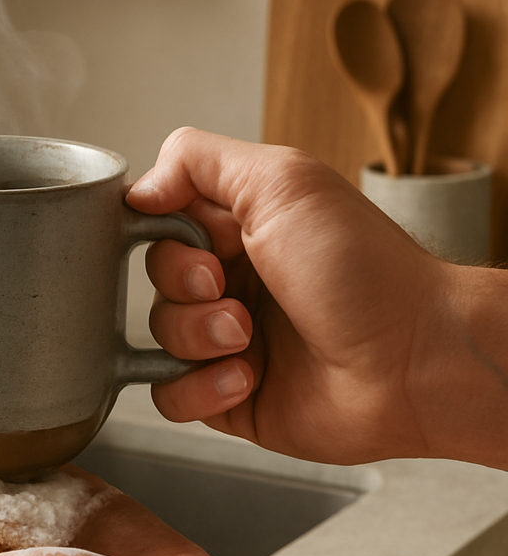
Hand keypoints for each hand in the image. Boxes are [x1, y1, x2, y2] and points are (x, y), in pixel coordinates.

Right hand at [127, 128, 507, 467]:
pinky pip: (169, 394)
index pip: (161, 220)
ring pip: (159, 335)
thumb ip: (197, 160)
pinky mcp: (230, 394)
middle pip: (154, 278)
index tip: (197, 242)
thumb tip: (138, 189)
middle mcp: (233, 278)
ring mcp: (229, 338)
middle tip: (224, 287)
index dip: (164, 233)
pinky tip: (245, 377)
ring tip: (246, 338)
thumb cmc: (363, 269)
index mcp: (240, 225)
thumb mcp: (281, 181)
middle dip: (183, 285)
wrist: (415, 360)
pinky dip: (197, 388)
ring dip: (196, 336)